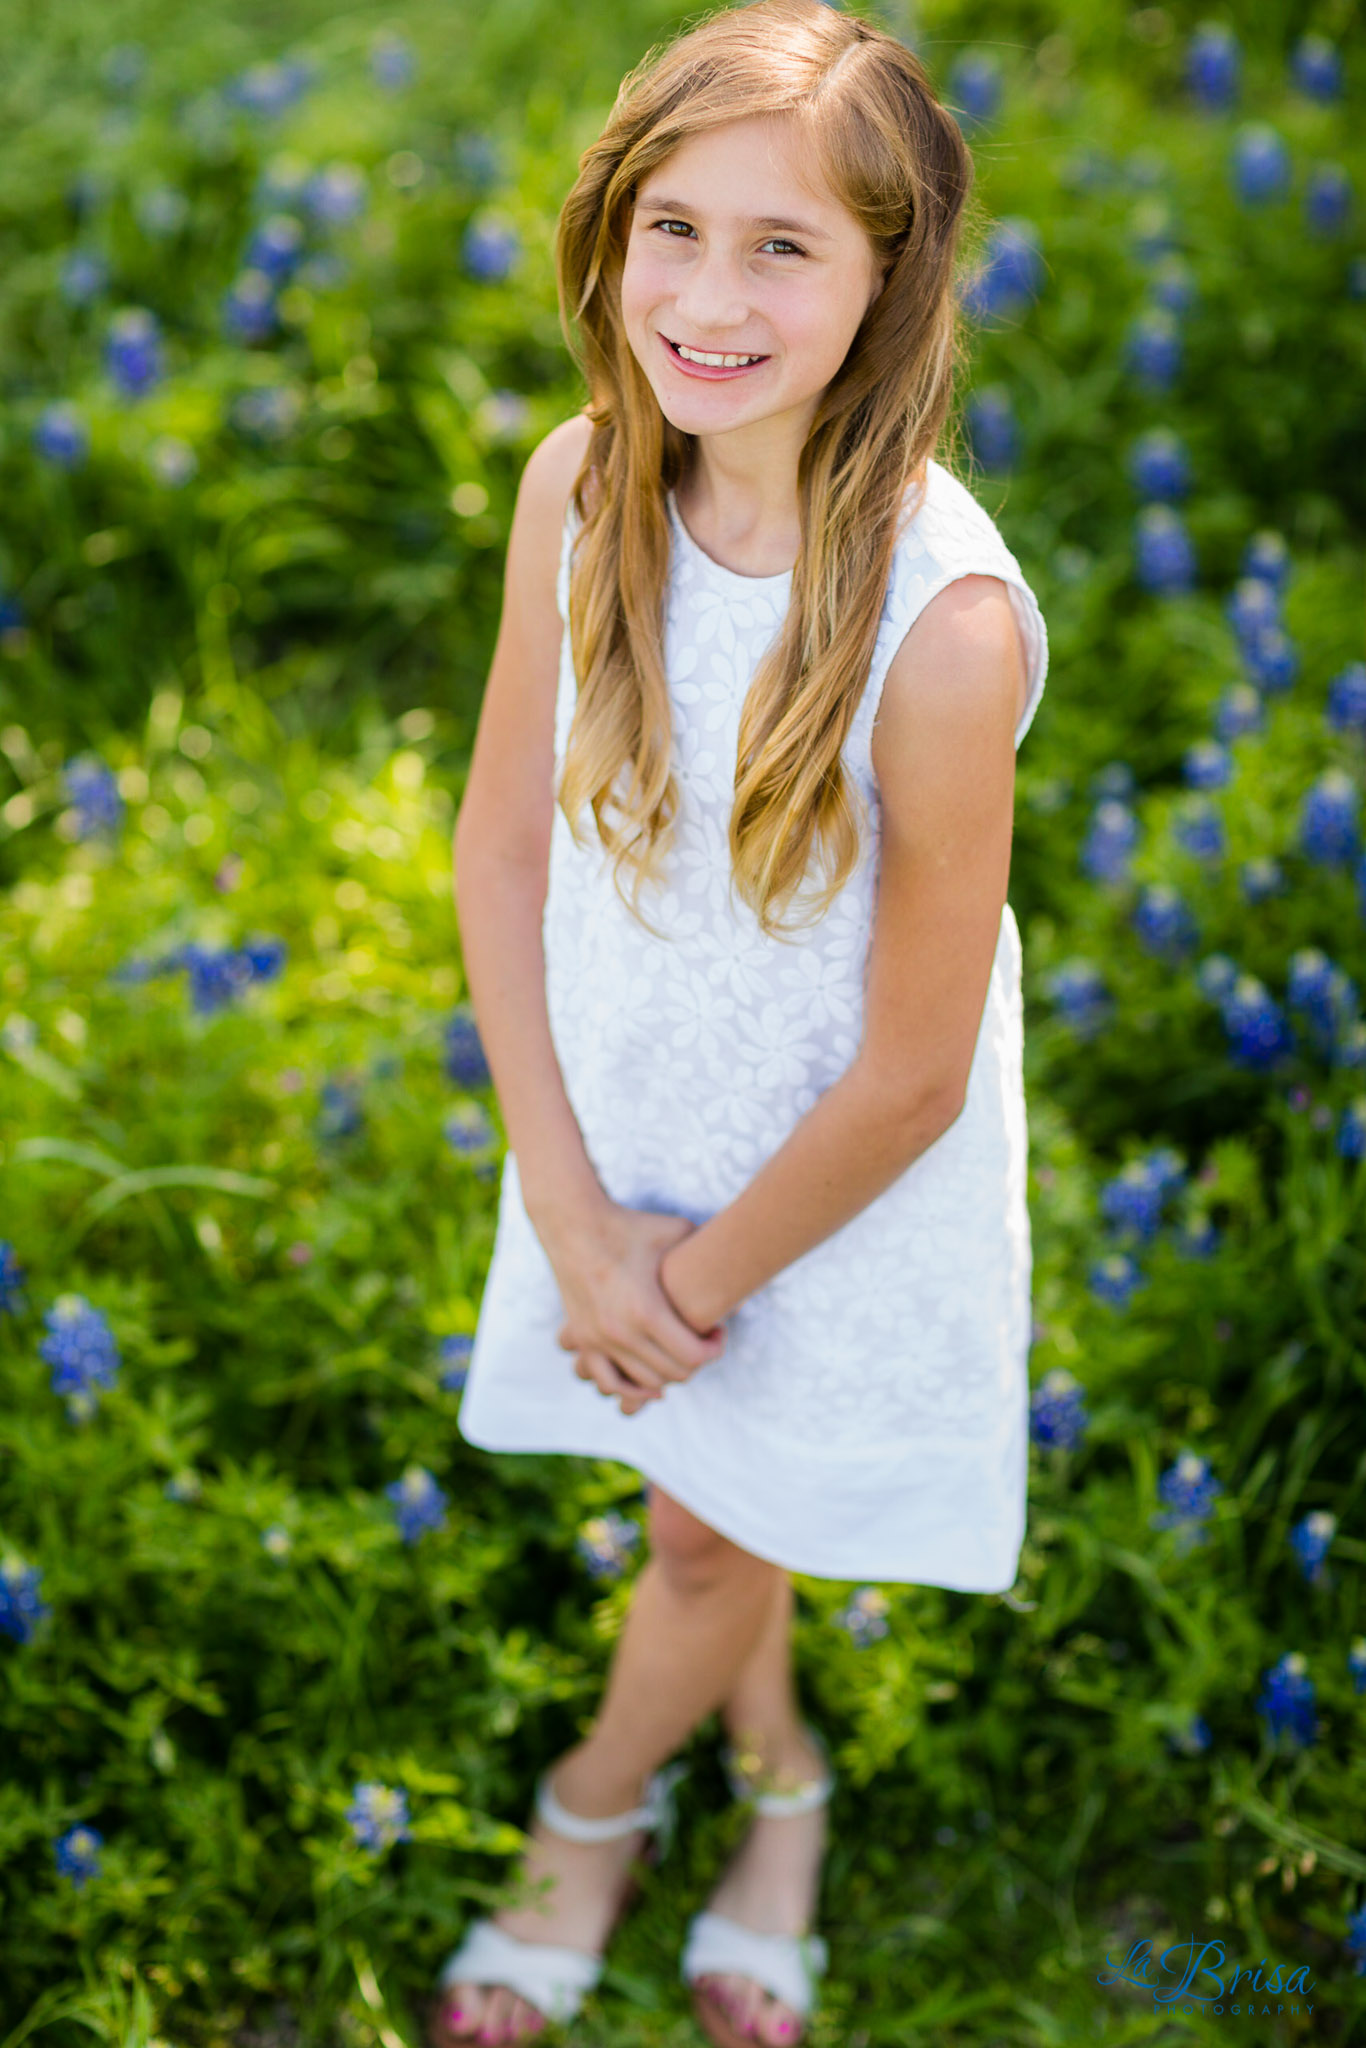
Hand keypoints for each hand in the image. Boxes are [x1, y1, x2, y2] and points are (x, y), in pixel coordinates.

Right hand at [537, 1199, 726, 1415]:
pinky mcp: (583, 1339)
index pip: (692, 1357)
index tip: (719, 1333)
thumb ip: (710, 1247)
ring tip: (680, 1351)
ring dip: (669, 1373)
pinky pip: (608, 1381)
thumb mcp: (677, 1231)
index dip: (715, 1350)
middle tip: (704, 1341)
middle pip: (673, 1373)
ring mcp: (599, 1339)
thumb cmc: (631, 1226)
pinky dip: (630, 1388)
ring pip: (645, 1382)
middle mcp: (620, 1332)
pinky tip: (651, 1382)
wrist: (574, 1225)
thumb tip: (745, 1256)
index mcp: (646, 1311)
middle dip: (696, 1361)